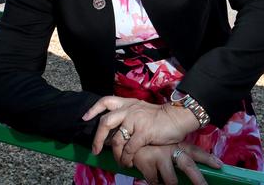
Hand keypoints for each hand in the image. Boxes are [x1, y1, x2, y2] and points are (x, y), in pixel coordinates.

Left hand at [83, 96, 198, 166]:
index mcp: (128, 104)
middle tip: (96, 150)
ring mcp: (136, 120)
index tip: (85, 118)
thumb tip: (116, 132)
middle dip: (98, 138)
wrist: (178, 117)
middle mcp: (129, 110)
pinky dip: (126, 158)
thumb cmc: (160, 118)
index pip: (106, 101)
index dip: (93, 109)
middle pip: (105, 122)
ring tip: (119, 162)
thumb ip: (128, 117)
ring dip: (116, 154)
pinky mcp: (144, 132)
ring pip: (117, 139)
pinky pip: (129, 148)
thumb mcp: (141, 111)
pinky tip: (128, 163)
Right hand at [133, 142, 221, 184]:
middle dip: (198, 179)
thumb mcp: (163, 147)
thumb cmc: (148, 146)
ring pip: (171, 180)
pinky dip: (152, 182)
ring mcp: (159, 155)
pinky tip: (148, 175)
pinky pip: (154, 182)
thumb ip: (175, 156)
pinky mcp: (148, 162)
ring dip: (168, 184)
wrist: (125, 139)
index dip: (208, 158)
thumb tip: (191, 174)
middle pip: (188, 165)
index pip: (195, 152)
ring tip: (163, 179)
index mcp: (176, 145)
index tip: (219, 165)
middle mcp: (169, 148)